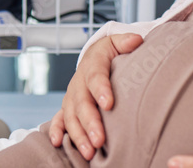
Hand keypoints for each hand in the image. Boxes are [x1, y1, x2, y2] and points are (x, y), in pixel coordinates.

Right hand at [49, 32, 143, 159]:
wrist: (93, 58)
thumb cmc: (109, 54)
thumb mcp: (117, 43)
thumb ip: (125, 42)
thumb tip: (136, 40)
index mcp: (92, 65)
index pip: (96, 76)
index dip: (101, 89)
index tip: (108, 104)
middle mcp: (79, 82)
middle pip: (82, 103)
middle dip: (90, 123)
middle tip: (99, 140)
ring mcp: (72, 97)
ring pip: (71, 117)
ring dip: (78, 135)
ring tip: (89, 152)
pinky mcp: (68, 108)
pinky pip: (59, 119)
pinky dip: (56, 131)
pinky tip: (57, 143)